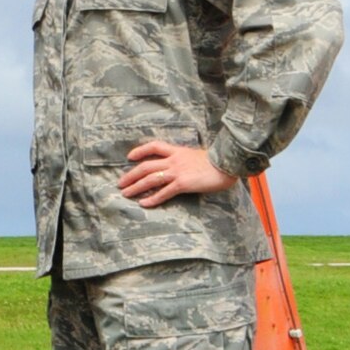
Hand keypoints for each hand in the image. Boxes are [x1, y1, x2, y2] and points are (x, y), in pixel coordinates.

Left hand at [118, 141, 238, 207]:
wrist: (228, 164)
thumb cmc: (218, 162)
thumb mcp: (199, 156)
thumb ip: (187, 160)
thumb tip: (183, 166)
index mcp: (178, 151)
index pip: (154, 146)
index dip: (140, 150)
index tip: (130, 157)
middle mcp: (174, 160)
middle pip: (146, 166)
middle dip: (131, 175)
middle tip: (120, 183)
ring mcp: (178, 172)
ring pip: (150, 179)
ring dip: (136, 187)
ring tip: (125, 193)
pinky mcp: (183, 183)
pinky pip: (164, 192)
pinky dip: (152, 198)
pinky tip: (143, 203)